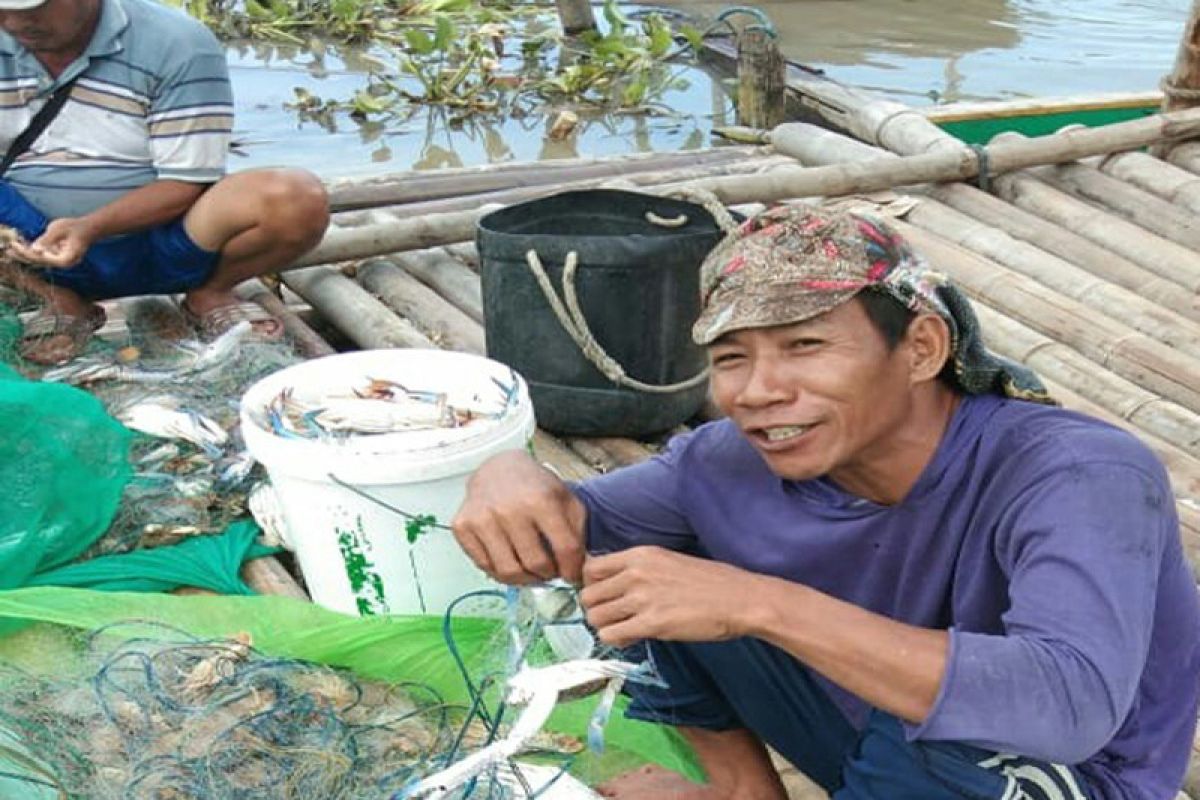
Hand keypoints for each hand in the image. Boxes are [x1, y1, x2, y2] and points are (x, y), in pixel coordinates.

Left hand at [9, 217, 98, 267]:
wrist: (87, 228)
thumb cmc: (76, 227)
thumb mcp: (60, 230)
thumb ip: (47, 240)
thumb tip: (34, 248)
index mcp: (67, 258)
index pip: (46, 259)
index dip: (32, 254)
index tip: (19, 246)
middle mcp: (63, 262)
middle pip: (41, 261)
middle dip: (24, 255)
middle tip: (10, 248)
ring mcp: (59, 260)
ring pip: (39, 259)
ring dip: (25, 254)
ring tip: (11, 248)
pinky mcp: (55, 255)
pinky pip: (40, 255)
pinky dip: (30, 251)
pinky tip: (20, 246)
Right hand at [451, 450, 586, 584]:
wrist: (498, 468)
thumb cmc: (535, 487)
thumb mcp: (566, 500)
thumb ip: (578, 533)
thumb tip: (578, 570)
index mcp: (541, 500)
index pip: (565, 549)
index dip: (573, 569)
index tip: (573, 575)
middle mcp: (509, 509)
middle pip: (536, 564)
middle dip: (548, 575)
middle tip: (550, 572)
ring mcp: (482, 518)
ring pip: (508, 571)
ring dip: (525, 579)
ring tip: (532, 571)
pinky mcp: (463, 525)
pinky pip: (484, 566)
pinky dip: (500, 572)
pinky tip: (510, 561)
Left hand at [581, 546, 758, 647]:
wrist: (738, 599)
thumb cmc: (710, 582)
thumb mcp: (668, 561)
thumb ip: (638, 570)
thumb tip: (613, 585)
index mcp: (639, 555)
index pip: (591, 568)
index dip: (591, 585)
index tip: (603, 595)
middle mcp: (635, 573)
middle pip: (588, 595)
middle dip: (597, 609)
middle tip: (613, 617)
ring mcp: (642, 599)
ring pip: (595, 617)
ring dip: (605, 627)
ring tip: (623, 628)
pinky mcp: (651, 624)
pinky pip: (611, 635)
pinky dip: (617, 640)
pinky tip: (632, 637)